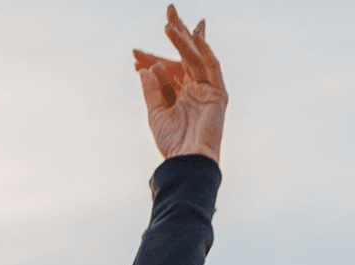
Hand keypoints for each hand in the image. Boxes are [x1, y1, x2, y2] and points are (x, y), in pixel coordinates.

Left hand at [134, 5, 226, 163]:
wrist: (187, 160)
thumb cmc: (171, 143)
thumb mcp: (155, 113)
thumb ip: (152, 90)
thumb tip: (146, 67)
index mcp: (181, 95)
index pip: (170, 67)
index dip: (154, 56)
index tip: (135, 52)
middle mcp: (195, 89)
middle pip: (186, 55)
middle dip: (178, 33)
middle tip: (169, 10)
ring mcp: (208, 90)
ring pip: (197, 57)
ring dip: (185, 39)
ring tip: (169, 24)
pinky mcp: (218, 93)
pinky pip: (211, 66)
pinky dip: (203, 50)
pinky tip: (193, 36)